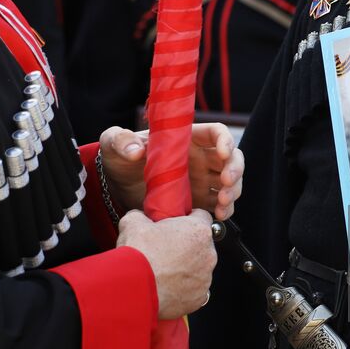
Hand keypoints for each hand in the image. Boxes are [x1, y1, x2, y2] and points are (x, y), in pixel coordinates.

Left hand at [98, 123, 243, 219]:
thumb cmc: (118, 157)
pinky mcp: (198, 201)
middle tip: (226, 183)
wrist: (116, 186)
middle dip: (235, 169)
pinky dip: (225, 210)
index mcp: (186, 138)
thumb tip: (135, 150)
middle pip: (231, 157)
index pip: (216, 132)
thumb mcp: (113, 143)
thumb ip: (121, 140)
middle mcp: (199, 157)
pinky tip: (219, 216)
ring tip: (223, 203)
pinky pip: (220, 204)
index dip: (226, 140)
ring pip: (231, 181)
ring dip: (234, 191)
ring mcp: (202, 180)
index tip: (224, 152)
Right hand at [116, 208, 216, 318]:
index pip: (202, 217)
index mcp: (199, 231)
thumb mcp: (133, 223)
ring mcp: (205, 278)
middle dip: (186, 246)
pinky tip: (167, 286)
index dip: (188, 219)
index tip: (177, 225)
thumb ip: (141, 216)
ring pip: (198, 268)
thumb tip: (138, 217)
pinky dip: (183, 289)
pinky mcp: (198, 298)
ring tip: (164, 271)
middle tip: (166, 250)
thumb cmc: (138, 255)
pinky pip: (194, 290)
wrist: (133, 289)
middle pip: (201, 245)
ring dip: (186, 268)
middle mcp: (208, 254)